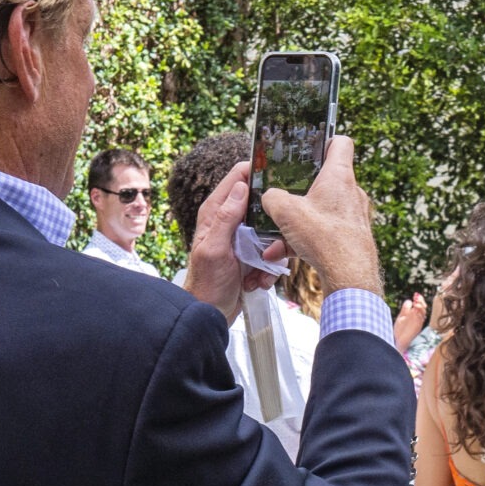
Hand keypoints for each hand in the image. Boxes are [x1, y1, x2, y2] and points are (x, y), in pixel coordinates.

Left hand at [181, 160, 272, 320]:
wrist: (210, 312)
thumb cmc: (207, 283)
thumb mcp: (215, 249)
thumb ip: (226, 217)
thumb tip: (240, 186)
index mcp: (216, 212)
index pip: (238, 178)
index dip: (256, 173)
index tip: (277, 178)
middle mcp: (231, 221)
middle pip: (263, 205)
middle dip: (273, 225)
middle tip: (269, 247)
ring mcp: (244, 238)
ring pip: (273, 232)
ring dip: (271, 254)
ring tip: (258, 271)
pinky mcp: (254, 255)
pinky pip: (274, 253)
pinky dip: (269, 269)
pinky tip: (256, 281)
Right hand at [261, 136, 381, 299]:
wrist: (350, 276)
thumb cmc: (324, 238)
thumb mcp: (286, 211)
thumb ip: (272, 197)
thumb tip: (269, 196)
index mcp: (339, 176)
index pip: (340, 142)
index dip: (325, 138)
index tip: (309, 143)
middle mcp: (351, 193)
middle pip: (323, 179)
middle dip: (298, 189)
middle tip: (282, 194)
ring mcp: (353, 215)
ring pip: (318, 210)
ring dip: (294, 222)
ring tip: (273, 236)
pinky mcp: (351, 236)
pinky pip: (322, 231)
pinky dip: (302, 240)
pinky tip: (279, 254)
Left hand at [392, 293, 428, 351]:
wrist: (397, 340)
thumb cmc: (399, 330)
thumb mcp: (401, 317)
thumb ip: (405, 309)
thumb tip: (409, 300)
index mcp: (413, 315)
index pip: (419, 305)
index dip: (419, 299)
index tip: (415, 294)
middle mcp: (417, 318)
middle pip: (423, 307)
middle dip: (421, 301)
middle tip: (417, 297)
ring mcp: (418, 322)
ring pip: (423, 312)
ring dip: (421, 305)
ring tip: (416, 302)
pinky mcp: (418, 326)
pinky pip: (421, 318)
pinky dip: (419, 312)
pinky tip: (415, 308)